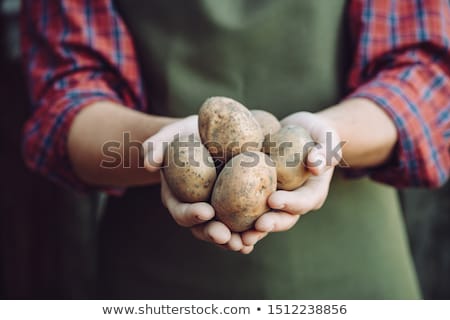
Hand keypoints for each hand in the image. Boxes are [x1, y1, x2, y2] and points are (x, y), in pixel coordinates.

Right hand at [143, 116, 264, 253]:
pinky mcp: (233, 208)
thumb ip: (155, 147)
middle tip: (226, 236)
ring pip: (224, 231)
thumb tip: (149, 163)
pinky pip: (241, 222)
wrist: (206, 137)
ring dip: (234, 240)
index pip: (181, 211)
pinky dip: (249, 229)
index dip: (191, 214)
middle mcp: (196, 210)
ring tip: (246, 243)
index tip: (206, 211)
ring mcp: (215, 211)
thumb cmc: (183, 137)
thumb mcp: (167, 137)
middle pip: (203, 228)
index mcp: (178, 199)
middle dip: (214, 234)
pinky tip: (261, 232)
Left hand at [245, 112, 341, 239]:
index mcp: (311, 193)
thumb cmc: (317, 133)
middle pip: (283, 218)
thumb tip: (315, 165)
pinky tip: (218, 220)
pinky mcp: (258, 196)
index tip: (273, 200)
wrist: (299, 132)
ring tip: (236, 237)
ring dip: (251, 230)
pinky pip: (247, 207)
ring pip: (263, 220)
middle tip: (256, 227)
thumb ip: (324, 151)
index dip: (289, 203)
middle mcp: (293, 203)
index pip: (303, 201)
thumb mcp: (325, 137)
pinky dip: (235, 216)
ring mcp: (275, 201)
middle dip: (269, 224)